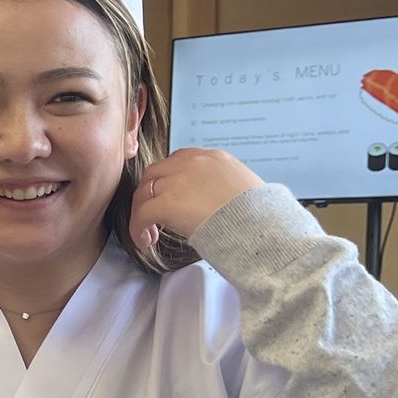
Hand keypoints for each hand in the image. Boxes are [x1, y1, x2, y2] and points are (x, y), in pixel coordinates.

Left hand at [130, 148, 264, 248]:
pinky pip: (142, 213)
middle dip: (148, 194)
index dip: (168, 181)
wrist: (260, 225)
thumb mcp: (241, 186)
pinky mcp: (168, 202)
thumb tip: (209, 201)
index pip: (178, 161)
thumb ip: (220, 185)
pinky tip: (145, 240)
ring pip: (144, 192)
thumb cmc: (258, 214)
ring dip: (142, 212)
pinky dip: (137, 228)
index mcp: (212, 157)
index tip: (169, 197)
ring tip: (149, 232)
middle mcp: (192, 162)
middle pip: (155, 173)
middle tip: (151, 215)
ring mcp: (178, 180)